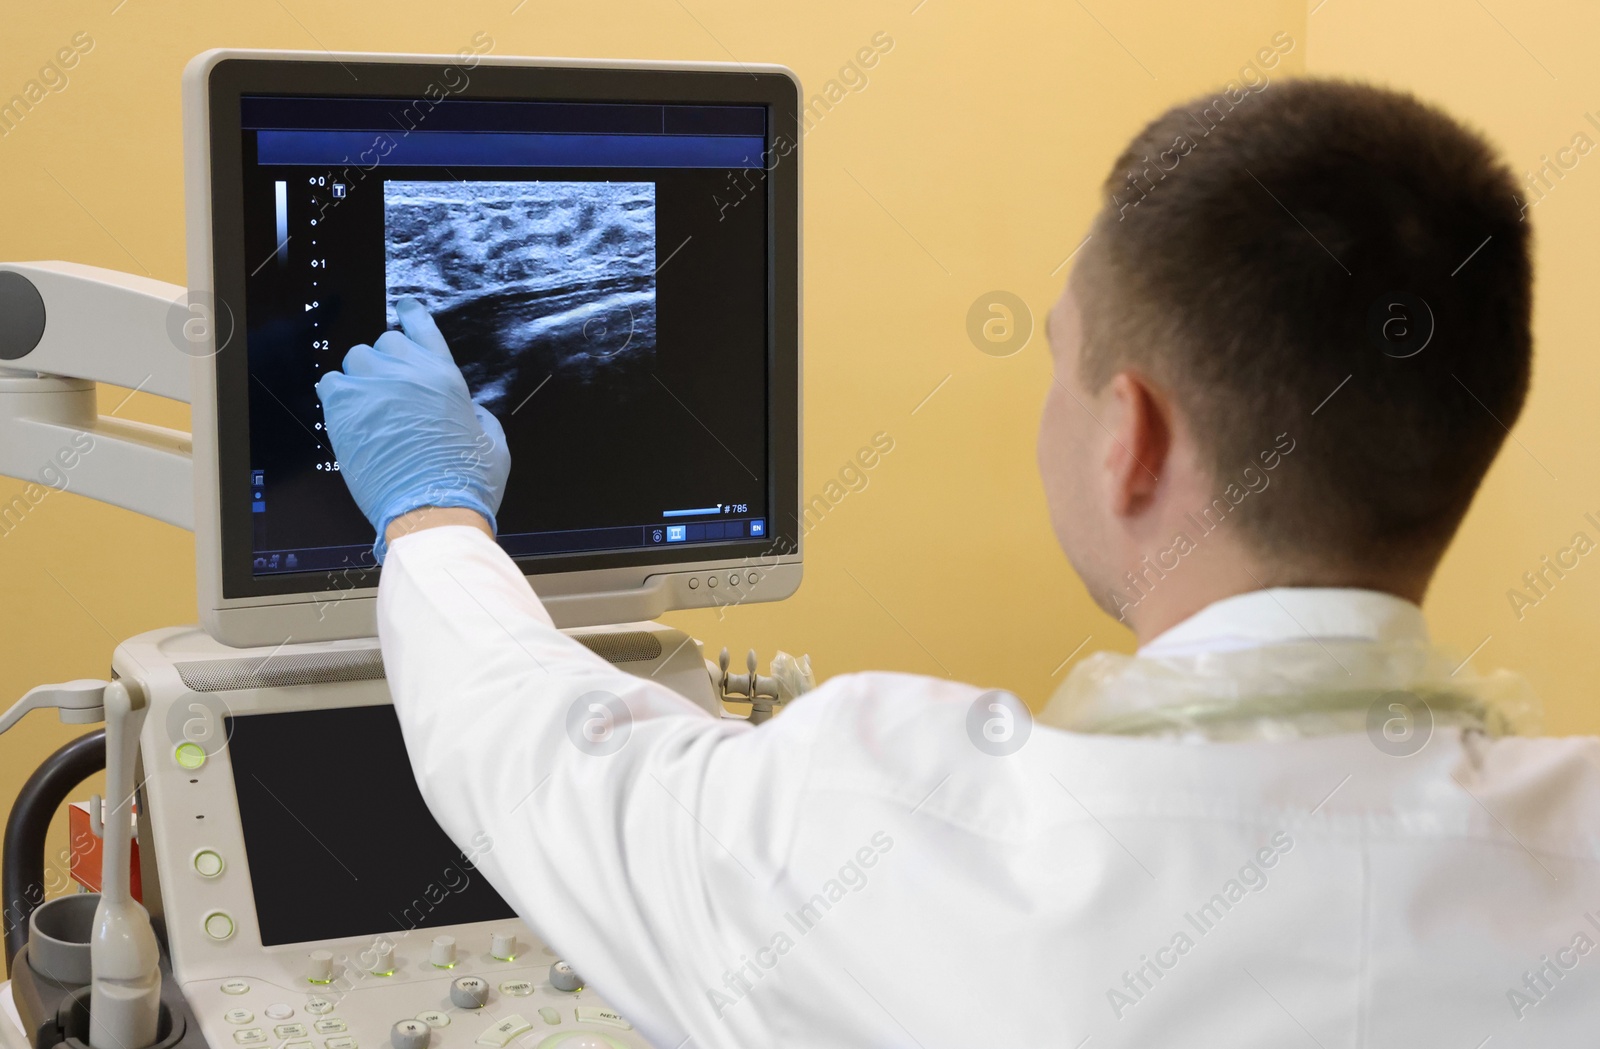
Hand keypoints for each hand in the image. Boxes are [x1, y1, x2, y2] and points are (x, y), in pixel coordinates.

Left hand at [316, 296, 510, 562]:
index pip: (422, 326)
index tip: (404, 310)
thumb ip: (481, 416)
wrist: (433, 509)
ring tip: (370, 404)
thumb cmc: (467, 482)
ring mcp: (373, 387)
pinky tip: (348, 414)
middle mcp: (408, 372)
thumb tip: (470, 411)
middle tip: (391, 387)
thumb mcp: (493, 443)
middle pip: (387, 341)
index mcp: (445, 375)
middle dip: (389, 360)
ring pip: (356, 358)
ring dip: (362, 375)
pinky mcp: (343, 409)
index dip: (411, 314)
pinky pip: (330, 383)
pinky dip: (337, 395)